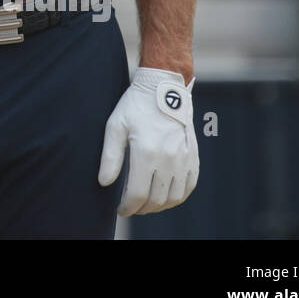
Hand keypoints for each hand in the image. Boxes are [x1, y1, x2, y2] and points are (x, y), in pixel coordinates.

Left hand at [97, 67, 198, 215]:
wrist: (163, 88)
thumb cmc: (135, 106)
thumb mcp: (115, 126)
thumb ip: (110, 157)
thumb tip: (105, 182)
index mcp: (147, 152)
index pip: (138, 194)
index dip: (128, 206)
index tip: (121, 209)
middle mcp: (168, 159)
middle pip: (156, 199)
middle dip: (142, 208)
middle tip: (131, 207)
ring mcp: (184, 159)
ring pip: (174, 197)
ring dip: (160, 206)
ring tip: (146, 203)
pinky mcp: (193, 157)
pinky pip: (189, 186)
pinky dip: (178, 197)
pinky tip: (166, 196)